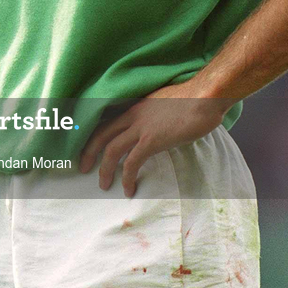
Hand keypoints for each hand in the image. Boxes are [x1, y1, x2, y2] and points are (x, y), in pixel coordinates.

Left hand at [79, 81, 228, 195]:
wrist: (205, 98)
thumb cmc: (193, 100)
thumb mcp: (165, 105)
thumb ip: (155, 116)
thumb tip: (156, 129)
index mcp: (135, 106)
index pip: (107, 120)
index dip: (94, 134)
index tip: (87, 147)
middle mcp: (133, 115)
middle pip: (101, 134)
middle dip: (88, 152)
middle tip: (82, 168)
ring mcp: (141, 127)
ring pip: (112, 150)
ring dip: (105, 170)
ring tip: (104, 185)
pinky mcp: (151, 140)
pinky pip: (132, 162)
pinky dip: (127, 178)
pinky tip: (128, 189)